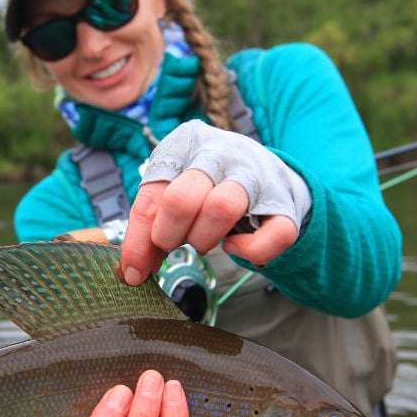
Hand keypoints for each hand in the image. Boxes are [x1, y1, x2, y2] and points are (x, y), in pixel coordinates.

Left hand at [119, 120, 310, 284]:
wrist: (264, 172)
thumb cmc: (206, 185)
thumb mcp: (172, 190)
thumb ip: (151, 224)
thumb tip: (133, 270)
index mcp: (183, 144)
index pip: (150, 196)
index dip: (139, 242)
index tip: (133, 272)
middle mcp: (219, 153)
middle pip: (182, 198)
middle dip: (169, 235)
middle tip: (173, 244)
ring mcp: (254, 175)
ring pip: (223, 208)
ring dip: (204, 238)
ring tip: (202, 241)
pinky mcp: (283, 202)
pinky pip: (272, 234)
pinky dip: (249, 251)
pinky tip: (233, 247)